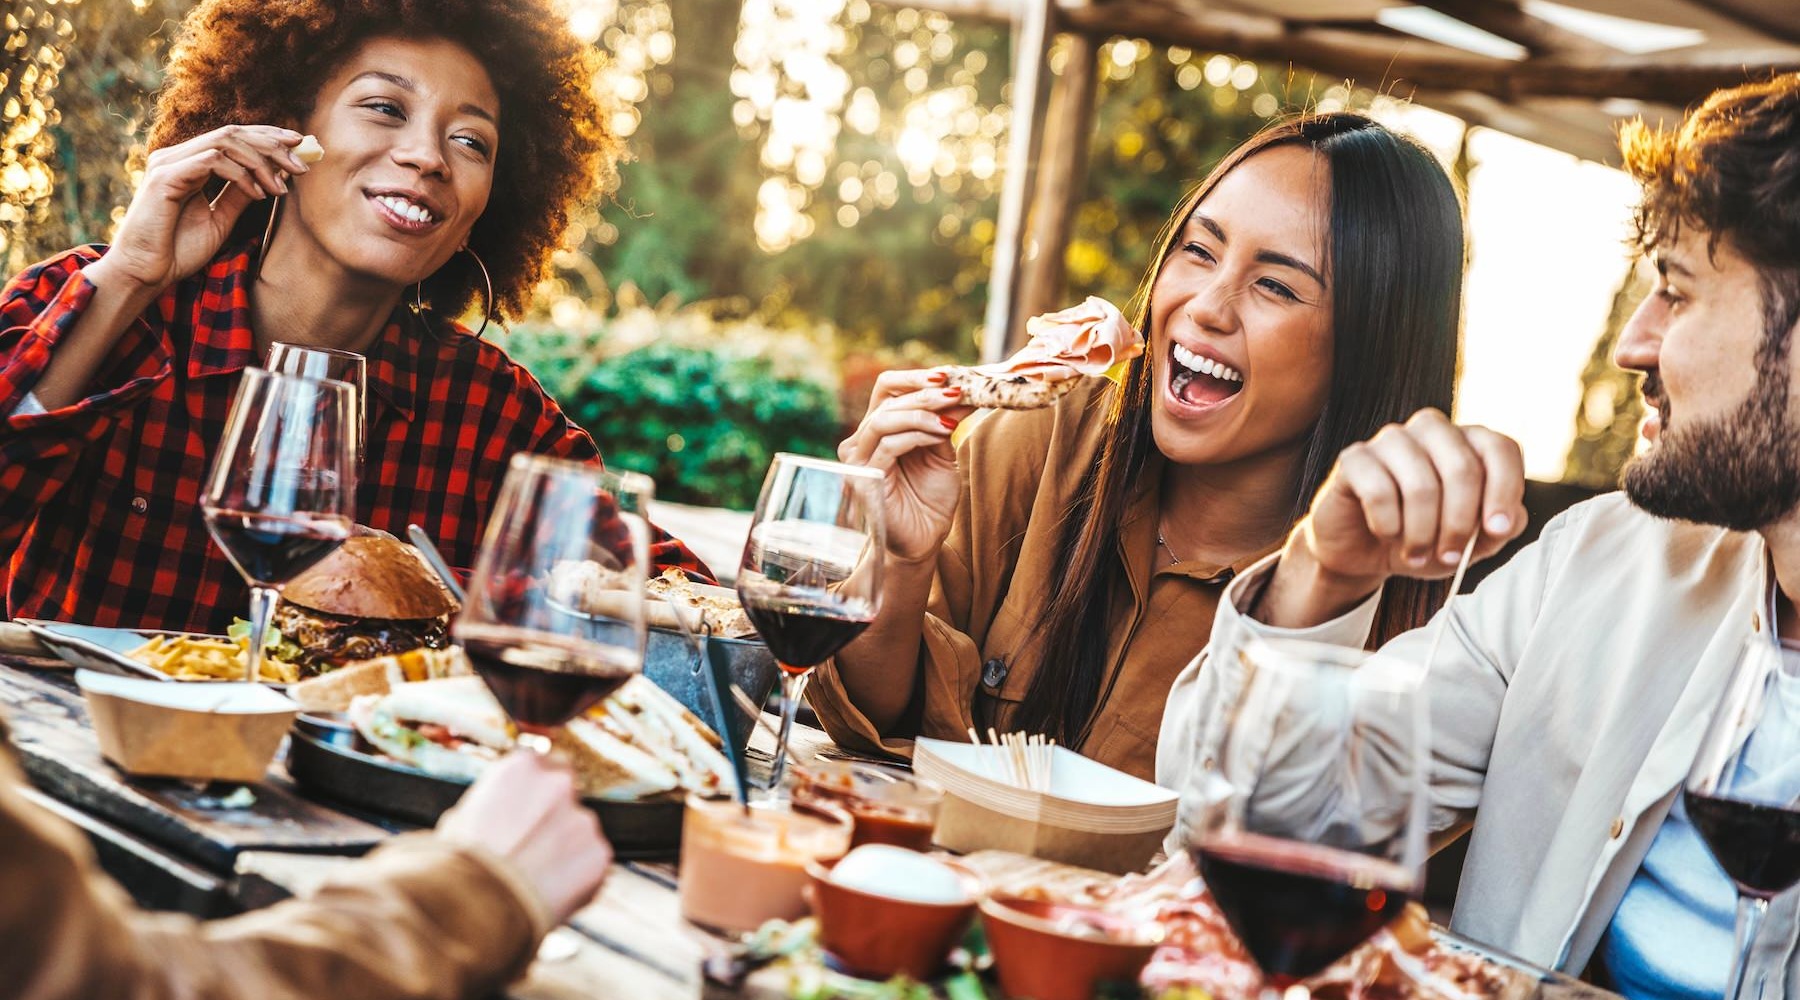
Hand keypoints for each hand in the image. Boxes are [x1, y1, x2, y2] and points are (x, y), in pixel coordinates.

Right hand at [91, 125, 312, 297]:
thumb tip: (273, 176)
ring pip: (225, 141)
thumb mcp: (220, 218)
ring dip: (261, 161)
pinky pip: (212, 162)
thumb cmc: (178, 250)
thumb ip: (241, 194)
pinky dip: (241, 175)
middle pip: (232, 133)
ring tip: (282, 187)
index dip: (267, 136)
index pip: (232, 137)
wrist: (145, 273)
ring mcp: (168, 163)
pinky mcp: (165, 177)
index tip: (299, 144)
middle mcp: (177, 156)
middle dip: (272, 145)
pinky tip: (259, 194)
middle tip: (301, 165)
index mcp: (188, 163)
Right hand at [436, 751, 611, 925]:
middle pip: (569, 794)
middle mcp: (558, 784)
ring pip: (580, 832)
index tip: (531, 811)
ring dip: (566, 850)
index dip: (537, 792)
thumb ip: (494, 805)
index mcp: (522, 768)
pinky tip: (550, 894)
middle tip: (535, 847)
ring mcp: (582, 819)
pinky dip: (578, 879)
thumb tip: (497, 814)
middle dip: (556, 817)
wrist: (476, 906)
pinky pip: (592, 864)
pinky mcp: (599, 853)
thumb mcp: (463, 818)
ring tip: (535, 879)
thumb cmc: (458, 865)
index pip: (545, 764)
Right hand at [837, 369, 973, 563]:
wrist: (924, 540)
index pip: (887, 388)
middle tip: (955, 390)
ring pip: (884, 418)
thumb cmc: (930, 498)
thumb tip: (962, 390)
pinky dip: (917, 434)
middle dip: (923, 392)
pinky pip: (889, 445)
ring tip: (950, 415)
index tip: (947, 374)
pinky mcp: (863, 478)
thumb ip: (943, 422)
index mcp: (878, 429)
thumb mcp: (941, 451)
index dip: (914, 377)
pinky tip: (940, 434)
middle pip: (886, 399)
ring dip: (922, 411)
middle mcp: (862, 440)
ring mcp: (858, 459)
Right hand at [1294, 408, 1526, 589]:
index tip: (1496, 529)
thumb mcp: (1472, 543)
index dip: (1505, 489)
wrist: (1365, 551)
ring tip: (1417, 554)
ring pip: (1420, 484)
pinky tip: (1386, 534)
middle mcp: (1432, 431)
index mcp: (1468, 443)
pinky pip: (1379, 491)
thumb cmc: (1424, 538)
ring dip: (1422, 532)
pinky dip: (1387, 524)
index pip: (1499, 449)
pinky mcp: (1354, 458)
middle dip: (1459, 523)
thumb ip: (1500, 528)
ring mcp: (1391, 440)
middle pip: (1462, 468)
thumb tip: (1510, 519)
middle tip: (1451, 556)